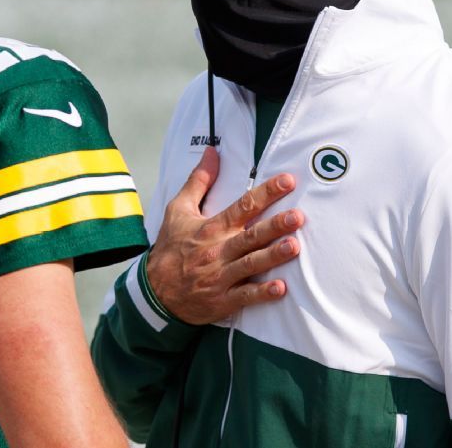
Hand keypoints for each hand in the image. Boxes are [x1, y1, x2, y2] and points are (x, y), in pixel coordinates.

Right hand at [145, 148, 302, 324]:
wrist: (154, 291)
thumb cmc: (171, 248)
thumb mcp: (178, 210)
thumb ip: (199, 181)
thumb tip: (212, 152)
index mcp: (212, 228)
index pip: (242, 206)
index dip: (266, 193)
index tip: (287, 182)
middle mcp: (218, 250)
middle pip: (251, 235)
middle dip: (275, 226)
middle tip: (297, 216)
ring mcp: (221, 276)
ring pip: (251, 264)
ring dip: (272, 256)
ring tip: (294, 247)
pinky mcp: (223, 299)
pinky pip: (245, 296)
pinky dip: (261, 293)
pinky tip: (280, 288)